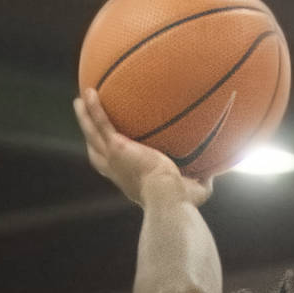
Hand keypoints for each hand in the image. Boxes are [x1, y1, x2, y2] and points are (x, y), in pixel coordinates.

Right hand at [73, 88, 212, 207]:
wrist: (168, 196)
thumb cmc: (181, 200)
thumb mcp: (193, 190)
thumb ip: (201, 180)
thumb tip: (214, 173)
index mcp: (132, 182)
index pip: (118, 171)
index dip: (113, 162)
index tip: (113, 152)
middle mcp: (118, 172)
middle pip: (97, 154)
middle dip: (91, 140)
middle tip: (88, 126)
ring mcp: (114, 159)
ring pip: (93, 135)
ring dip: (85, 118)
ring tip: (80, 102)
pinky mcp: (116, 147)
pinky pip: (101, 123)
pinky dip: (93, 109)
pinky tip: (89, 92)